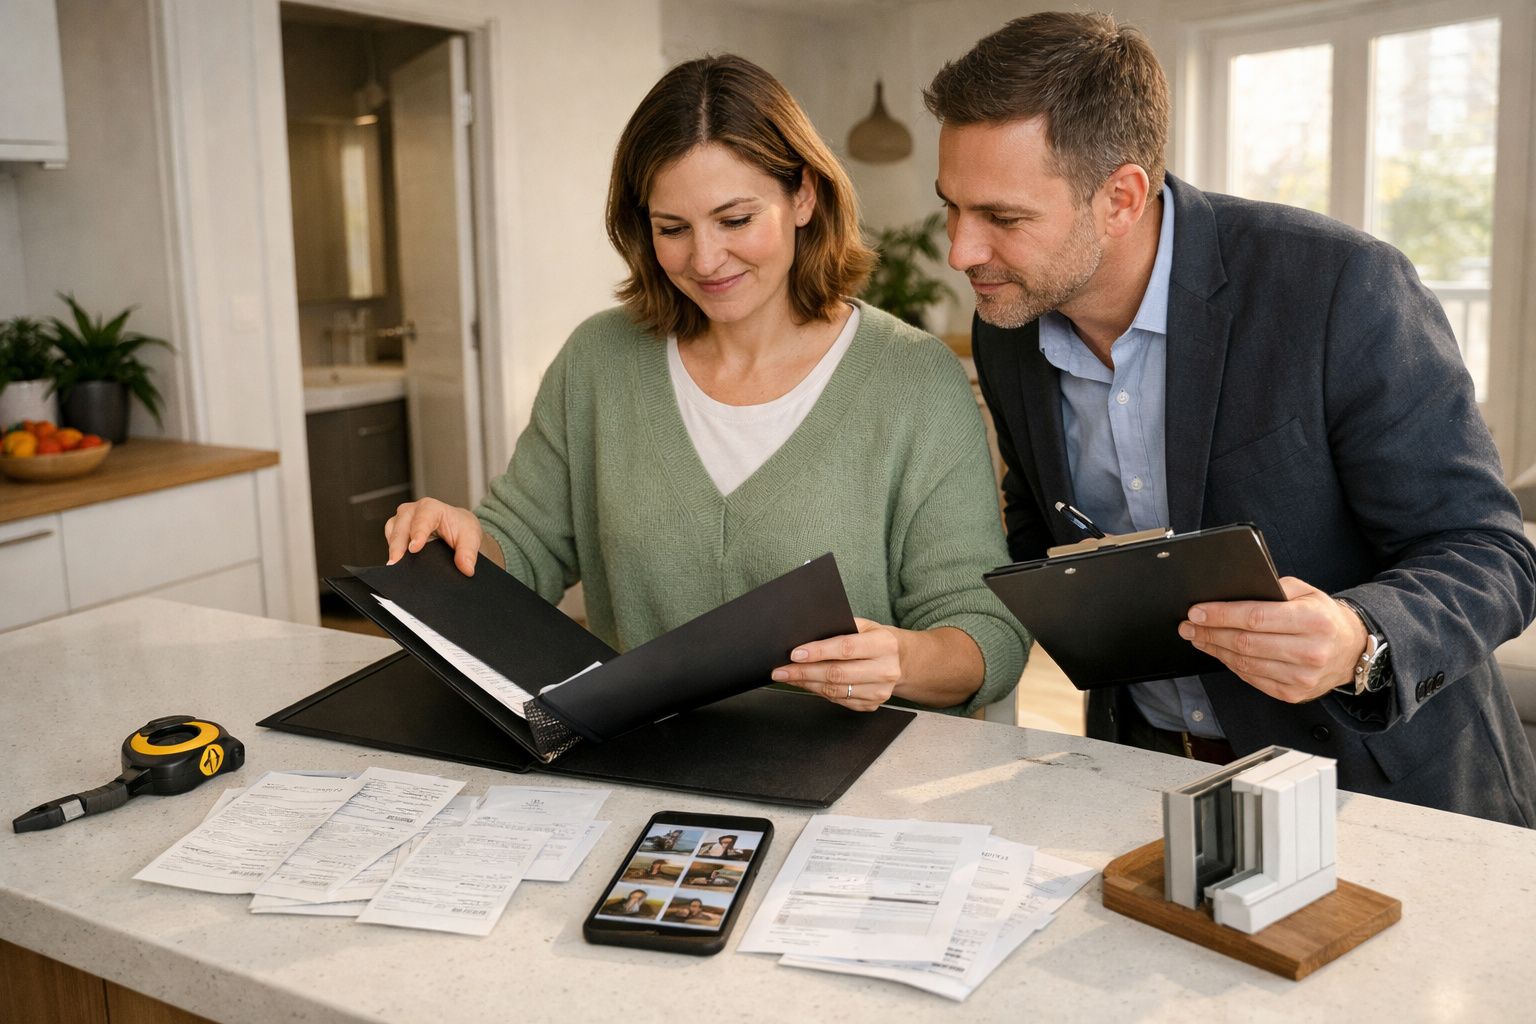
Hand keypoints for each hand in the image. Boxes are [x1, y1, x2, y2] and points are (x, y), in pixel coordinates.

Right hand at [384, 497, 483, 575]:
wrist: (458, 528)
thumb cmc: (462, 528)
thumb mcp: (471, 538)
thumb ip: (468, 553)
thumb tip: (466, 568)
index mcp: (431, 508)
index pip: (421, 519)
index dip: (417, 534)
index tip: (414, 548)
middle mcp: (413, 511)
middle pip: (401, 526)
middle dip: (398, 545)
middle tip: (396, 563)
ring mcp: (403, 520)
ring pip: (392, 532)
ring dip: (393, 548)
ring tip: (395, 566)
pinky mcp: (397, 531)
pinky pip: (390, 540)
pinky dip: (393, 551)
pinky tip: (398, 565)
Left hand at [770, 618, 904, 711]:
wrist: (901, 661)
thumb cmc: (875, 639)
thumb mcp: (865, 625)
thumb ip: (839, 628)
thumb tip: (804, 636)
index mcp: (883, 645)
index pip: (845, 648)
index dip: (817, 652)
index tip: (794, 654)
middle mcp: (885, 670)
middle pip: (837, 674)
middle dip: (803, 672)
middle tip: (780, 671)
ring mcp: (880, 691)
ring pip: (835, 691)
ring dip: (806, 684)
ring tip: (787, 677)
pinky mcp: (872, 705)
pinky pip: (838, 700)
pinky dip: (818, 692)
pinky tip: (805, 684)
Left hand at [1180, 577, 1367, 702]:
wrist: (1351, 650)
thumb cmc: (1323, 617)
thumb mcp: (1307, 592)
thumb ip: (1274, 588)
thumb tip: (1233, 591)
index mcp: (1313, 620)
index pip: (1256, 618)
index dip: (1221, 615)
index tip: (1197, 611)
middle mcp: (1310, 651)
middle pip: (1246, 643)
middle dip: (1210, 632)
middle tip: (1188, 625)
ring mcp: (1302, 677)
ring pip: (1245, 663)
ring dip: (1215, 650)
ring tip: (1197, 637)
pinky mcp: (1293, 694)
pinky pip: (1252, 678)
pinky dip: (1231, 665)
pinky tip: (1219, 652)